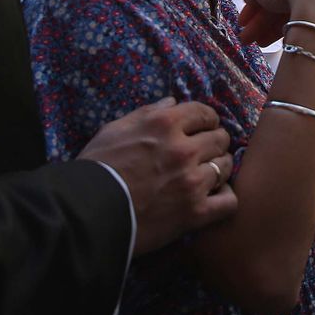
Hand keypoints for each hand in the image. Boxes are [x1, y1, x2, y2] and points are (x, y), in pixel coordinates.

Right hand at [79, 97, 238, 255]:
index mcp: (165, 124)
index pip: (205, 113)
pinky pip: (229, 201)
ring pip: (227, 166)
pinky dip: (224, 199)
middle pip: (220, 138)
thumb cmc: (96, 168)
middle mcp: (184, 149)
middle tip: (206, 153)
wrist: (86, 212)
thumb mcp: (115, 129)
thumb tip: (172, 102)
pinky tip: (214, 198)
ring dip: (219, 169)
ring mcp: (192, 181)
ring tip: (209, 176)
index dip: (207, 120)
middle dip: (214, 143)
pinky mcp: (195, 212)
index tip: (204, 128)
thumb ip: (147, 113)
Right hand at [238, 0, 314, 47]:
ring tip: (253, 42)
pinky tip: (270, 41)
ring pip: (286, 13)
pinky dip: (283, 30)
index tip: (244, 16)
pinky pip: (299, 20)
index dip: (253, 1)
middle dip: (258, 19)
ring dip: (266, 28)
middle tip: (245, 33)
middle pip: (276, 1)